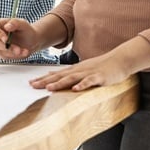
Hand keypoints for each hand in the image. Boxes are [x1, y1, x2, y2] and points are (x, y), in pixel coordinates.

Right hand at [0, 17, 37, 60]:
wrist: (31, 41)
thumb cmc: (26, 30)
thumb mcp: (23, 24)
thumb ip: (15, 23)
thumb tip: (6, 26)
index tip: (6, 39)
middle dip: (7, 47)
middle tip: (18, 49)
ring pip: (0, 52)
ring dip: (13, 52)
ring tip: (24, 50)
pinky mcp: (2, 54)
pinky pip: (6, 57)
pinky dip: (16, 56)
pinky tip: (24, 52)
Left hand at [30, 36, 149, 91]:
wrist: (119, 60)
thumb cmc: (101, 66)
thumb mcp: (82, 68)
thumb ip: (68, 73)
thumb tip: (52, 75)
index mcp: (74, 70)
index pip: (55, 74)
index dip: (43, 78)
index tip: (30, 83)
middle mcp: (78, 70)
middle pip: (59, 76)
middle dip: (45, 81)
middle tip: (32, 85)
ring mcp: (88, 73)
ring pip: (71, 78)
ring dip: (60, 83)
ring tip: (49, 88)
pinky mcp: (99, 77)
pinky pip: (89, 82)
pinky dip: (82, 85)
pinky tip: (75, 89)